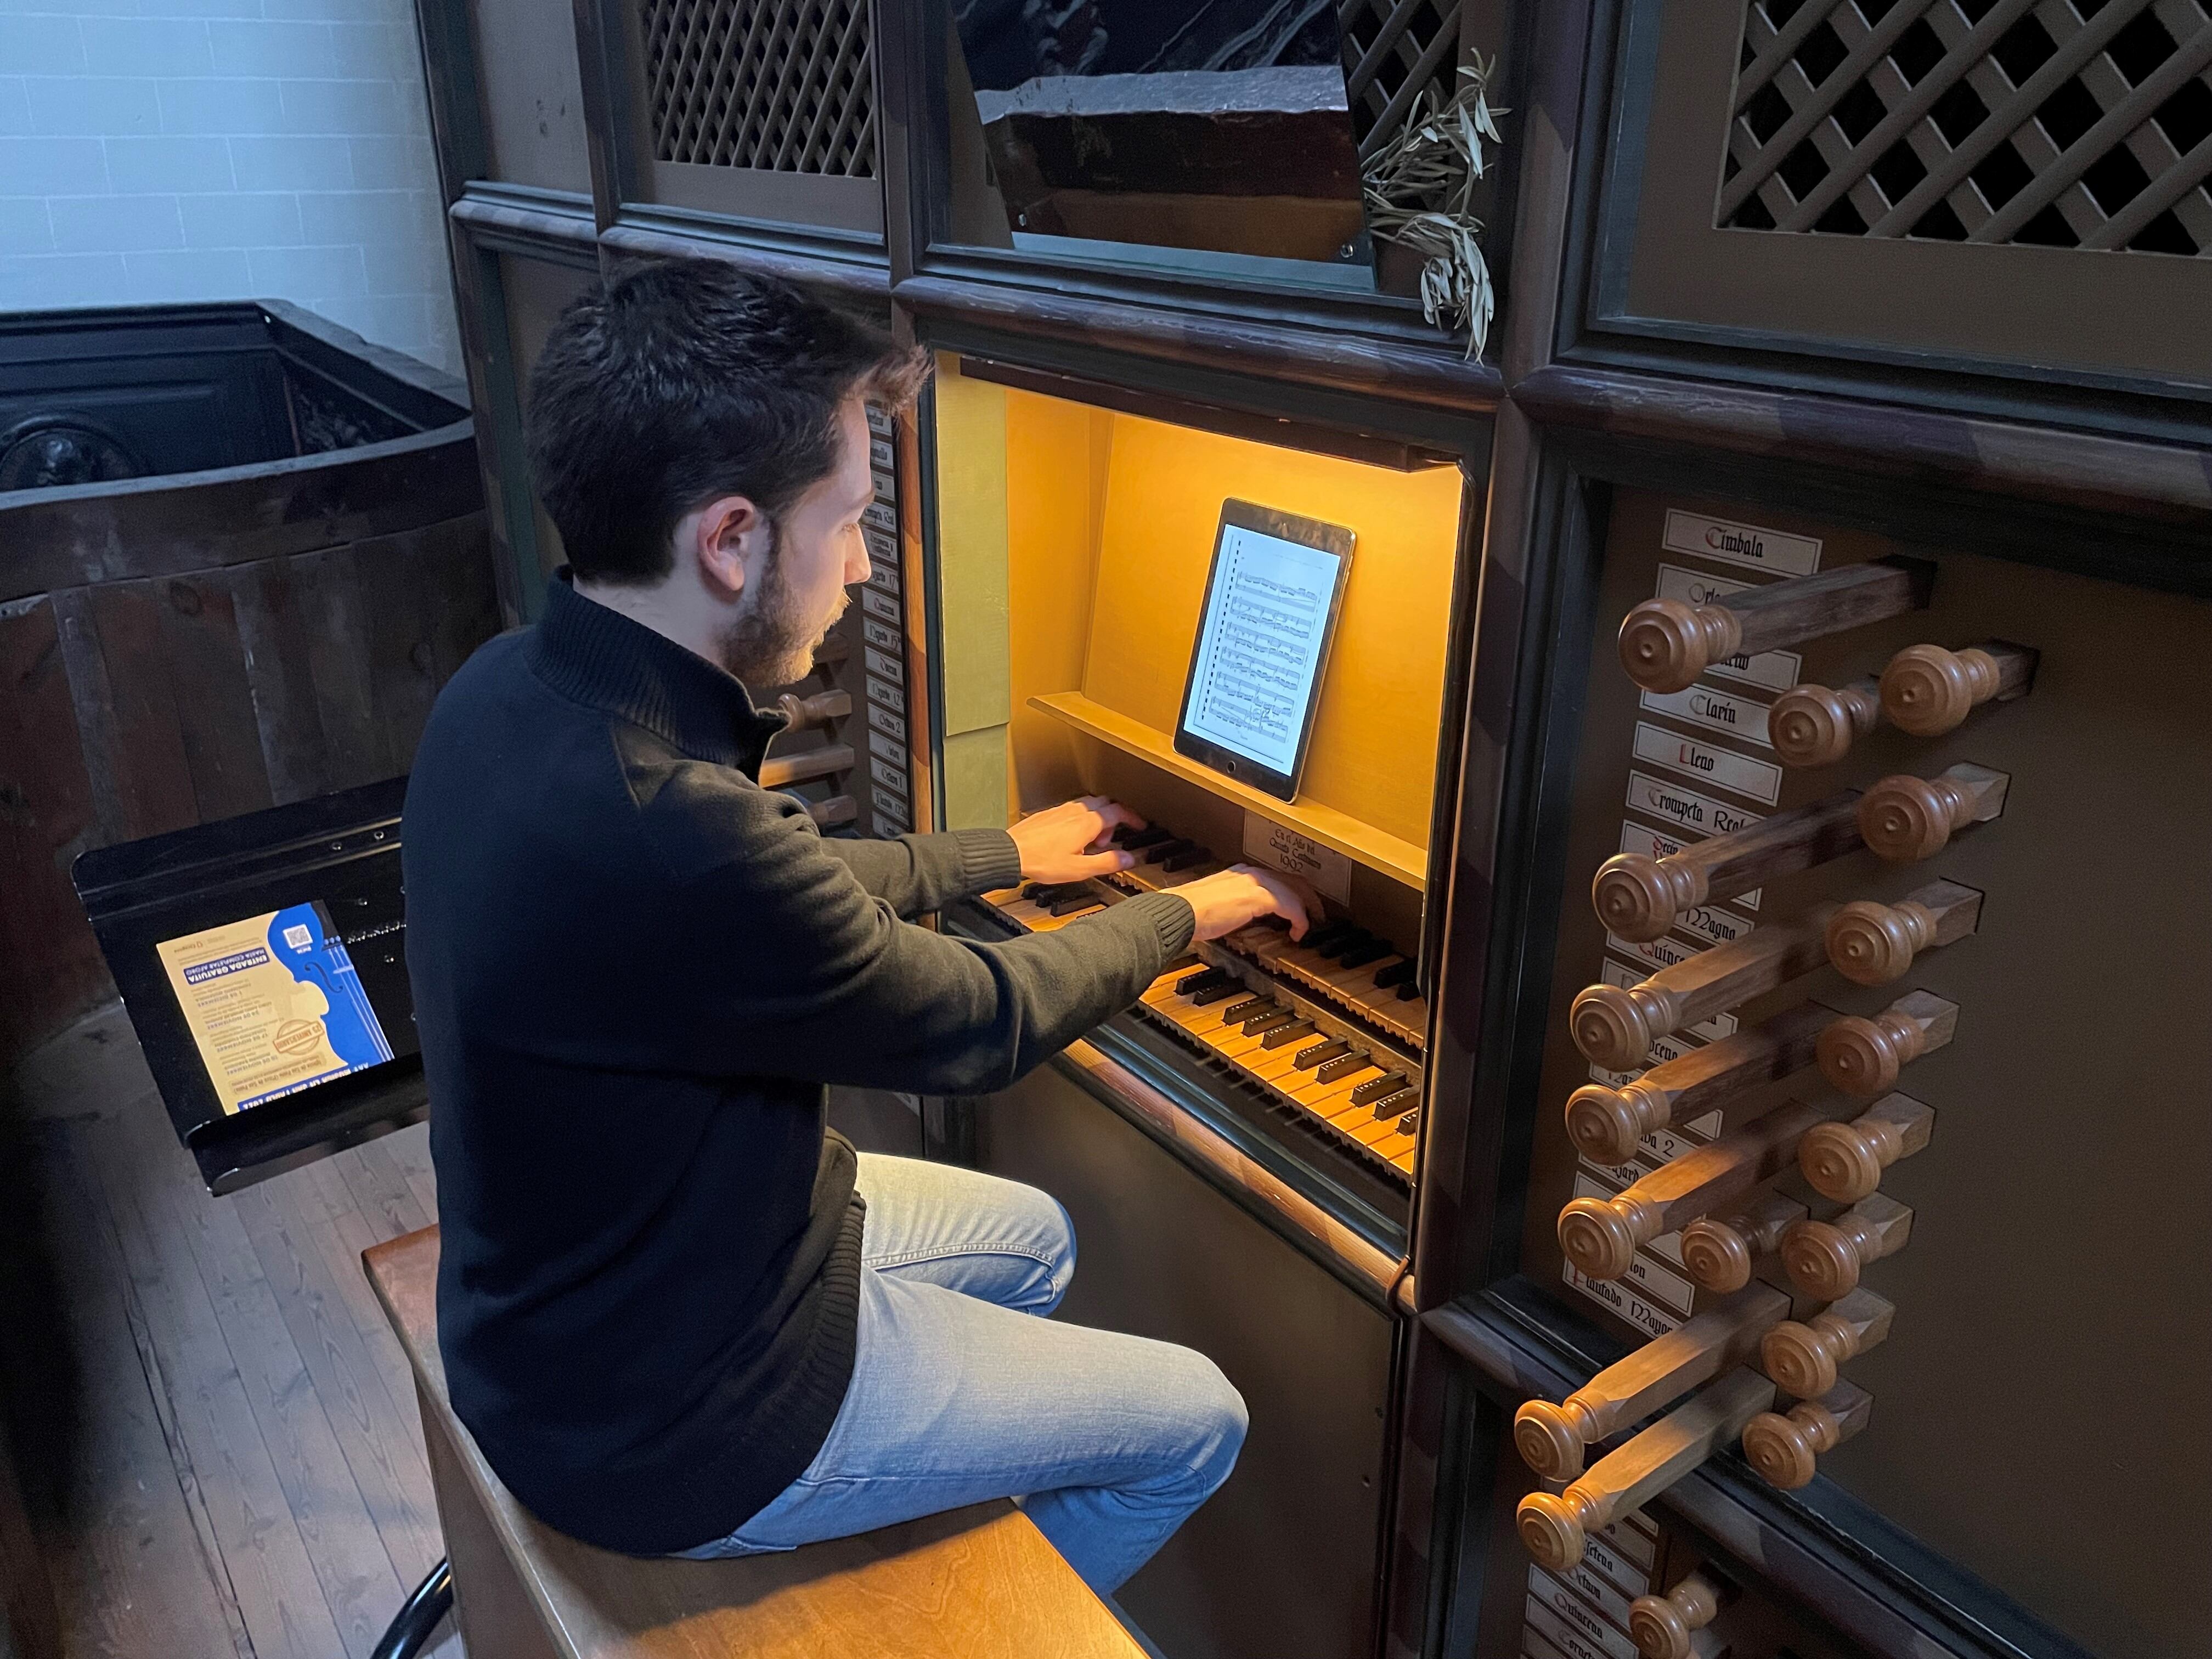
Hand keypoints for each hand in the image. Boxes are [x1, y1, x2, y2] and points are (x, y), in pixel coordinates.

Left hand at [1008, 796, 1144, 883]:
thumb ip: (1108, 863)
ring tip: (1090, 843)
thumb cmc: (1041, 860)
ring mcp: (1062, 810)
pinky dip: (1081, 821)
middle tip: (1111, 840)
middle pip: (1106, 804)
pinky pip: (1073, 810)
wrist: (1012, 853)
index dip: (1133, 818)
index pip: (1119, 812)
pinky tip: (1072, 839)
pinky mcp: (1050, 813)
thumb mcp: (1080, 869)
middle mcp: (1076, 811)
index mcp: (1088, 822)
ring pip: (1089, 806)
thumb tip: (1128, 859)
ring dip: (1097, 821)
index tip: (1140, 825)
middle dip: (1114, 820)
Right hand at [1174, 864, 1317, 941]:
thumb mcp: (1217, 903)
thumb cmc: (1190, 912)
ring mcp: (1257, 882)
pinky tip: (1297, 934)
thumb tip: (1241, 917)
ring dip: (1308, 908)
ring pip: (1296, 890)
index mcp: (1240, 873)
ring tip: (1311, 925)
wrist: (1181, 911)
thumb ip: (1233, 905)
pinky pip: (1292, 906)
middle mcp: (1251, 873)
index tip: (1296, 907)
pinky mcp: (1261, 896)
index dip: (1290, 892)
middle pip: (1292, 879)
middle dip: (1307, 896)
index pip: (1275, 877)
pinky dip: (1299, 920)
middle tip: (1315, 914)